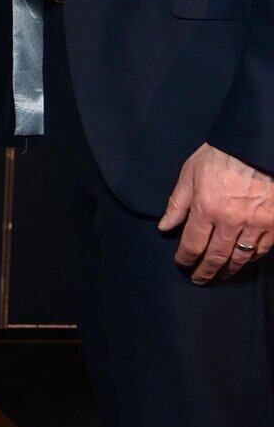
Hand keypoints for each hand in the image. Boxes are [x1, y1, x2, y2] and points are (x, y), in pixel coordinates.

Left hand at [160, 142, 273, 282]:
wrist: (256, 147)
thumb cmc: (221, 156)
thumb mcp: (190, 174)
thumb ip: (177, 203)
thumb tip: (164, 226)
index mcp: (206, 208)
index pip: (192, 244)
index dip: (185, 258)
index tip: (182, 263)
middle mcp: (231, 221)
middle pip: (216, 256)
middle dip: (205, 271)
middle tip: (199, 279)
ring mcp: (255, 224)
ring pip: (240, 257)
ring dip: (228, 269)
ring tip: (219, 275)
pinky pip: (262, 249)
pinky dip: (251, 258)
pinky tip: (243, 261)